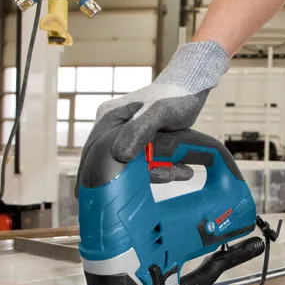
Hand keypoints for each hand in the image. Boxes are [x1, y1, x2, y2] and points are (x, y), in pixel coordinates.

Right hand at [76, 41, 228, 187]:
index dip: (93, 176)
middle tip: (153, 184)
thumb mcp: (159, 111)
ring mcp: (128, 136)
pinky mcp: (142, 142)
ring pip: (134, 166)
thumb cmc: (175, 95)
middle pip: (113, 163)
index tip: (98, 195)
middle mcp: (114, 128)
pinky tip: (180, 170)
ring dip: (156, 173)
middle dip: (134, 178)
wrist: (192, 89)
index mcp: (109, 119)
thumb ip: (140, 129)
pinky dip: (162, 169)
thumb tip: (120, 155)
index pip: (93, 152)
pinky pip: (147, 163)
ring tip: (179, 172)